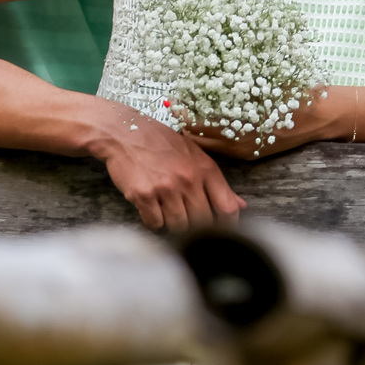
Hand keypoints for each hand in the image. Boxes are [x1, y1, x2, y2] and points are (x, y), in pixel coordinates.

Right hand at [92, 105, 245, 229]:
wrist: (124, 132)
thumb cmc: (162, 143)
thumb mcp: (195, 156)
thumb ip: (218, 184)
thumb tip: (240, 206)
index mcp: (206, 170)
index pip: (227, 208)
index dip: (228, 226)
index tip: (222, 231)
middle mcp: (188, 180)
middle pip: (202, 222)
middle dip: (196, 226)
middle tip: (186, 217)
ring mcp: (165, 189)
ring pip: (178, 226)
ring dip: (173, 223)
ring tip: (166, 208)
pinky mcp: (143, 196)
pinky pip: (154, 223)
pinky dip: (153, 221)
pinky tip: (151, 207)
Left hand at [187, 88, 335, 157]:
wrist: (322, 116)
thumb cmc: (294, 94)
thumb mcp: (263, 83)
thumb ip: (235, 83)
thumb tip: (206, 71)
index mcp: (238, 128)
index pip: (197, 125)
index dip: (183, 111)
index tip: (175, 97)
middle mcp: (238, 145)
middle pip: (197, 139)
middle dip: (185, 123)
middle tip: (177, 105)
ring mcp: (243, 152)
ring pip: (207, 146)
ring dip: (196, 131)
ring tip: (189, 112)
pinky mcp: (250, 154)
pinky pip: (221, 148)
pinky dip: (211, 136)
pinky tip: (210, 120)